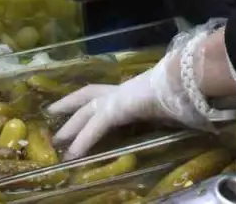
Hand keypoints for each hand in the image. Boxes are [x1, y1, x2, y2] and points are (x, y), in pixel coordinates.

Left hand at [48, 50, 206, 158]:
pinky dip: (84, 140)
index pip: (102, 91)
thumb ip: (161, 109)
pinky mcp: (116, 109)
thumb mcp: (166, 103)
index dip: (84, 96)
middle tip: (51, 114)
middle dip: (69, 106)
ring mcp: (116, 98)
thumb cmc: (180, 90)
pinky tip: (74, 154)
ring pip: (86, 112)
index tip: (70, 102)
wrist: (183, 82)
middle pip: (88, 96)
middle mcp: (120, 90)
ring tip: (56, 142)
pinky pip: (96, 127)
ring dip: (70, 127)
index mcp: (130, 88)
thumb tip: (171, 117)